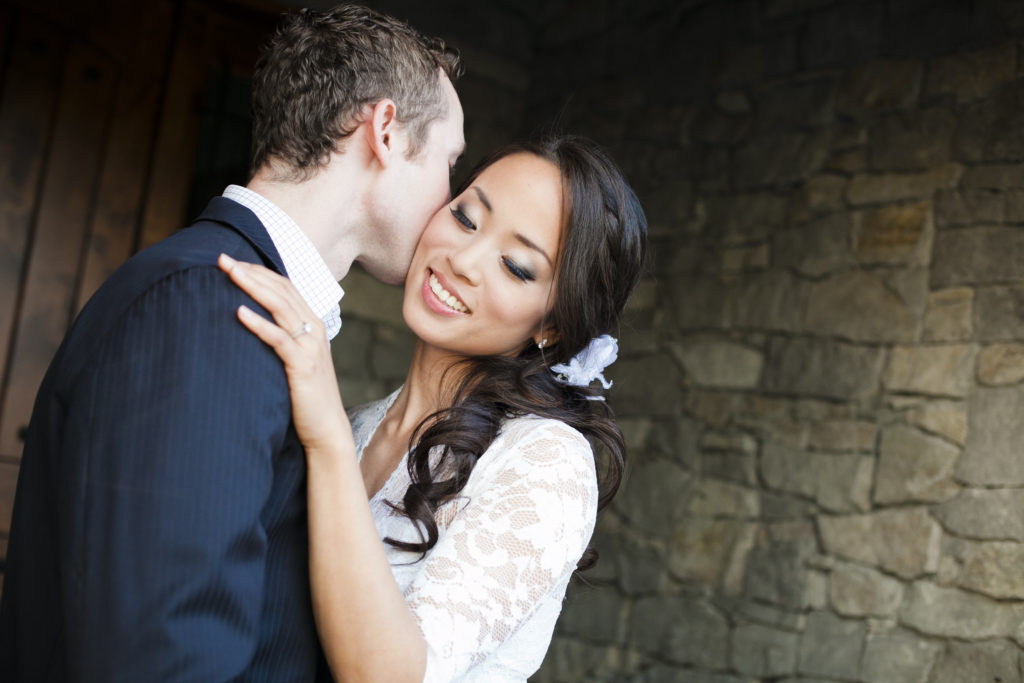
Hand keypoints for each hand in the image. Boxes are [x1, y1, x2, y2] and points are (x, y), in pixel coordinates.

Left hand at [218, 253, 351, 452]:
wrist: (326, 428)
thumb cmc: (306, 395)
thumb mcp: (296, 359)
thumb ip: (282, 337)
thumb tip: (250, 322)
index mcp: (312, 324)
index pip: (285, 287)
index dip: (259, 271)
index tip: (232, 260)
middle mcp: (314, 330)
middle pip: (282, 290)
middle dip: (252, 272)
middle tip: (223, 258)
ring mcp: (310, 347)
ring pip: (281, 307)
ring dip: (253, 288)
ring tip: (230, 273)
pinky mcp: (303, 366)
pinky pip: (279, 339)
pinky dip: (259, 324)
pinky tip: (239, 312)